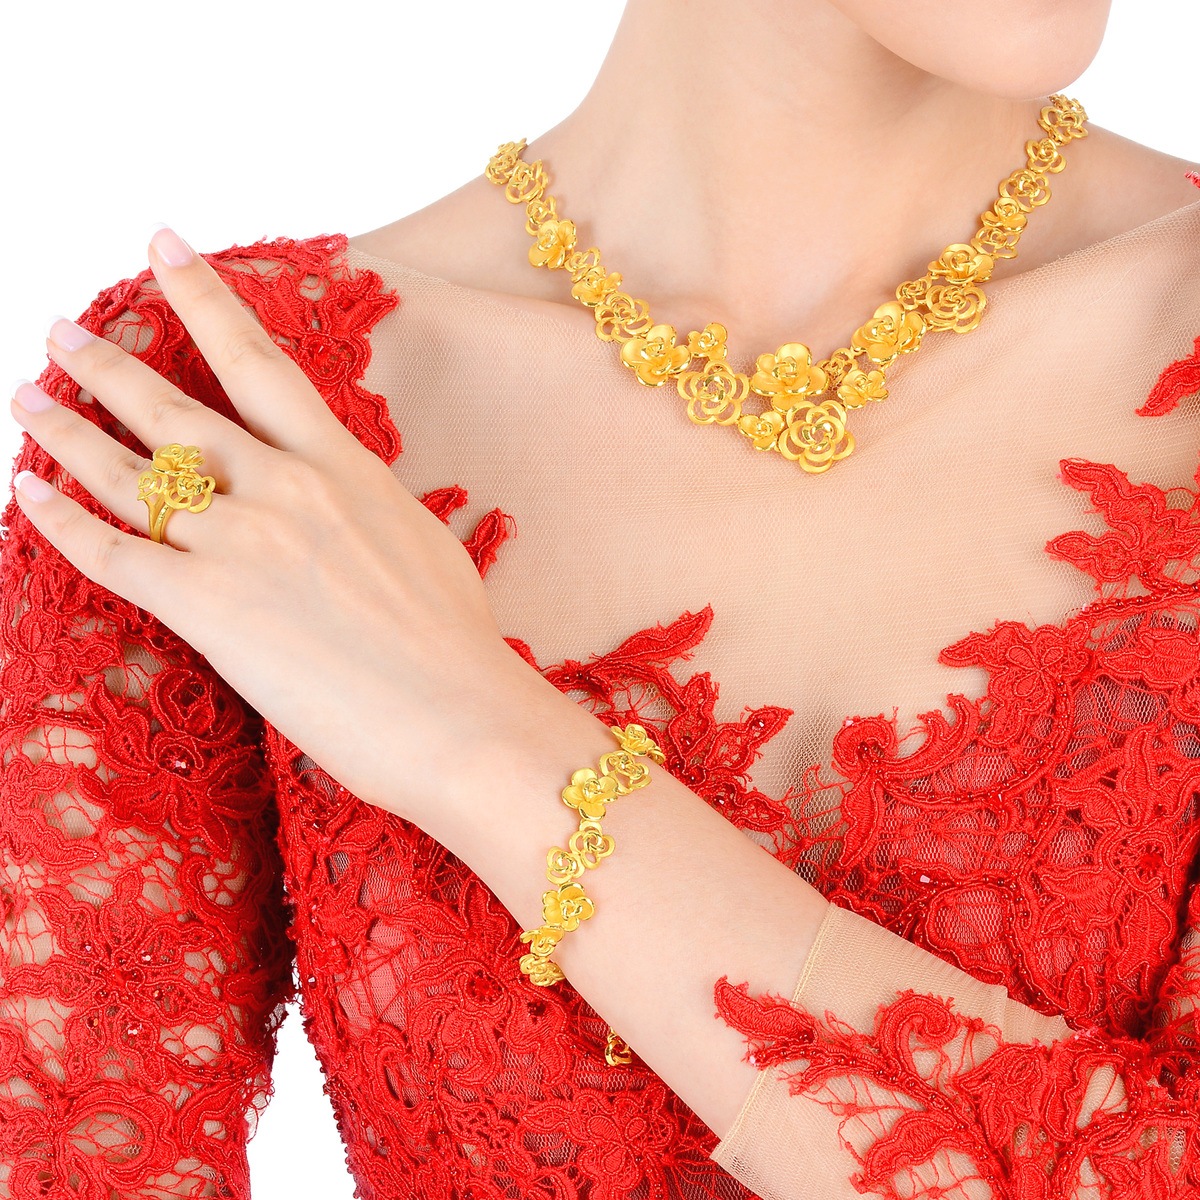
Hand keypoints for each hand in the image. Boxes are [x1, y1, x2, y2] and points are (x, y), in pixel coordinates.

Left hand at [9, 226, 530, 816]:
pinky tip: (28, 492)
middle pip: (174, 410)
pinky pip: (113, 553)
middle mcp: (283, 488)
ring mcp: (242, 544)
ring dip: (68, 430)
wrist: (457, 712)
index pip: (256, 362)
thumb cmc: (454, 639)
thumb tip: (342, 498)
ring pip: (130, 472)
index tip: (163, 246)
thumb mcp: (419, 541)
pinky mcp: (209, 608)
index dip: (202, 297)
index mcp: (341, 467)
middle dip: (109, 366)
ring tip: (29, 399)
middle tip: (63, 335)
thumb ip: (364, 505)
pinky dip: (62, 521)